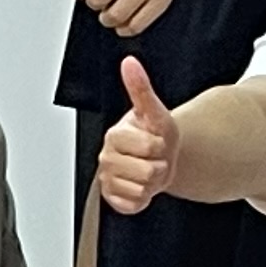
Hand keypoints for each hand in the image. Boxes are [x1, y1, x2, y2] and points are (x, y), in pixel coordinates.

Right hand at [94, 56, 182, 214]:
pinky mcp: (111, 199)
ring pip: (141, 189)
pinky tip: (141, 186)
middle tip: (154, 158)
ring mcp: (107, 180)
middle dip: (158, 166)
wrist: (159, 158)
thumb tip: (129, 62)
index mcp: (114, 136)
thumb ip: (140, 88)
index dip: (159, 146)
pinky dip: (143, 198)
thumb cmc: (155, 134)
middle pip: (145, 171)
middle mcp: (106, 158)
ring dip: (152, 183)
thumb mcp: (154, 111)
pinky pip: (133, 204)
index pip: (147, 147)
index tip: (155, 141)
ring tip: (148, 172)